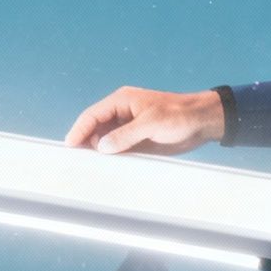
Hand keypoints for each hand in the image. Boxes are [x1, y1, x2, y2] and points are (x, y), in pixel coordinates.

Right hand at [66, 87, 224, 155]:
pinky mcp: (137, 141)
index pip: (92, 115)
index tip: (69, 146)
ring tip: (88, 167)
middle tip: (75, 161)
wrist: (202, 122)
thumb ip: (126, 135)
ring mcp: (128, 128)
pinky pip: (118, 150)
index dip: (79, 130)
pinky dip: (110, 158)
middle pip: (95, 128)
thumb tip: (101, 146)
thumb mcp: (151, 123)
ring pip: (104, 140)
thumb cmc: (179, 115)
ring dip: (97, 152)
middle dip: (84, 142)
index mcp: (121, 101)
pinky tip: (106, 168)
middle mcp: (121, 114)